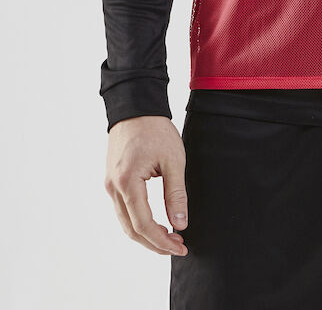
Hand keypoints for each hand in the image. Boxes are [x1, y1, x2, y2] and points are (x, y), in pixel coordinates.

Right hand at [104, 115, 188, 256]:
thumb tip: (180, 223)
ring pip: (125, 222)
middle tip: (177, 247)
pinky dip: (138, 221)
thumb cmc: (156, 129)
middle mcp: (113, 187)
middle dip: (154, 243)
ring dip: (146, 234)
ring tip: (169, 238)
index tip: (180, 246)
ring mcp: (109, 184)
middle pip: (131, 229)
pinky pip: (122, 210)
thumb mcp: (173, 160)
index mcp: (127, 182)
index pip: (143, 224)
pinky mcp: (112, 180)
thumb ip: (176, 193)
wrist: (136, 106)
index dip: (162, 241)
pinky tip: (155, 223)